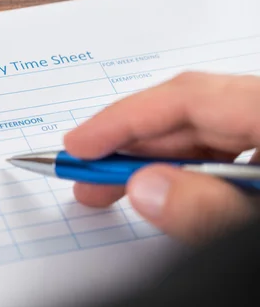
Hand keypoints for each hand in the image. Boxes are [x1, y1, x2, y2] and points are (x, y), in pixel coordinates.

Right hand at [64, 72, 259, 243]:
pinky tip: (167, 186)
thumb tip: (145, 189)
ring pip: (207, 130)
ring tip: (116, 188)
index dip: (124, 120)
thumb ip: (211, 208)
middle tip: (87, 176)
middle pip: (191, 113)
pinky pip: (226, 146)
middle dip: (131, 147)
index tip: (80, 146)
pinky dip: (188, 167)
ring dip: (155, 160)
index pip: (188, 97)